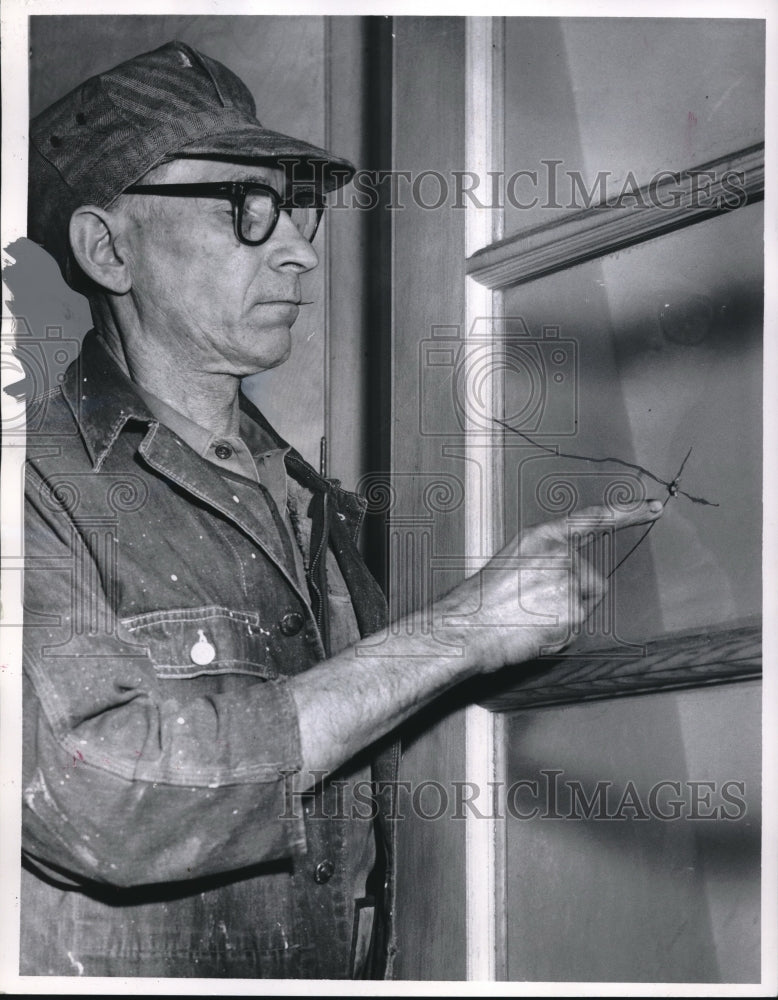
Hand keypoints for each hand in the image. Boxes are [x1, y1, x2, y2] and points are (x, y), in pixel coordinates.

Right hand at [434, 499, 663, 673]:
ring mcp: (569, 584)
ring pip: (584, 607)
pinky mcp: (574, 614)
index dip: (627, 513)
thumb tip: (568, 575)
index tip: (653, 507)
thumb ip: (545, 558)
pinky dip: (558, 636)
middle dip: (571, 596)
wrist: (466, 625)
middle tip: (532, 605)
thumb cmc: (482, 599)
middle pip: (591, 580)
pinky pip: (576, 630)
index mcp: (541, 537)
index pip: (593, 519)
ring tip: (529, 618)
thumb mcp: (512, 561)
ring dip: (563, 616)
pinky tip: (533, 631)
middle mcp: (560, 555)